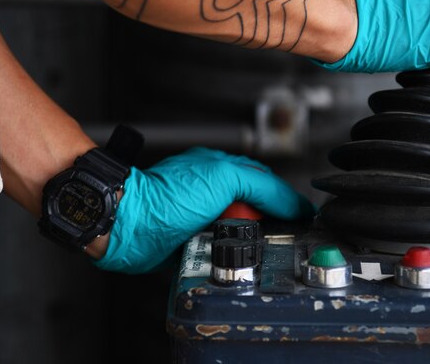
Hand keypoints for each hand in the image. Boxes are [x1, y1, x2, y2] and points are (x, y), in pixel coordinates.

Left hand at [93, 147, 314, 273]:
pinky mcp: (189, 245)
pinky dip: (220, 259)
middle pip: (253, 213)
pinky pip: (216, 255)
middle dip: (261, 226)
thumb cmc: (166, 196)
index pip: (265, 184)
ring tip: (239, 246)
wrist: (129, 225)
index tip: (299, 219)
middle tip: (265, 235)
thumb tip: (294, 204)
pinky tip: (220, 258)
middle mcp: (211, 194)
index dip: (284, 201)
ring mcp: (200, 220)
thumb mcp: (225, 178)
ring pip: (236, 236)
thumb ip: (263, 187)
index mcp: (221, 170)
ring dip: (240, 244)